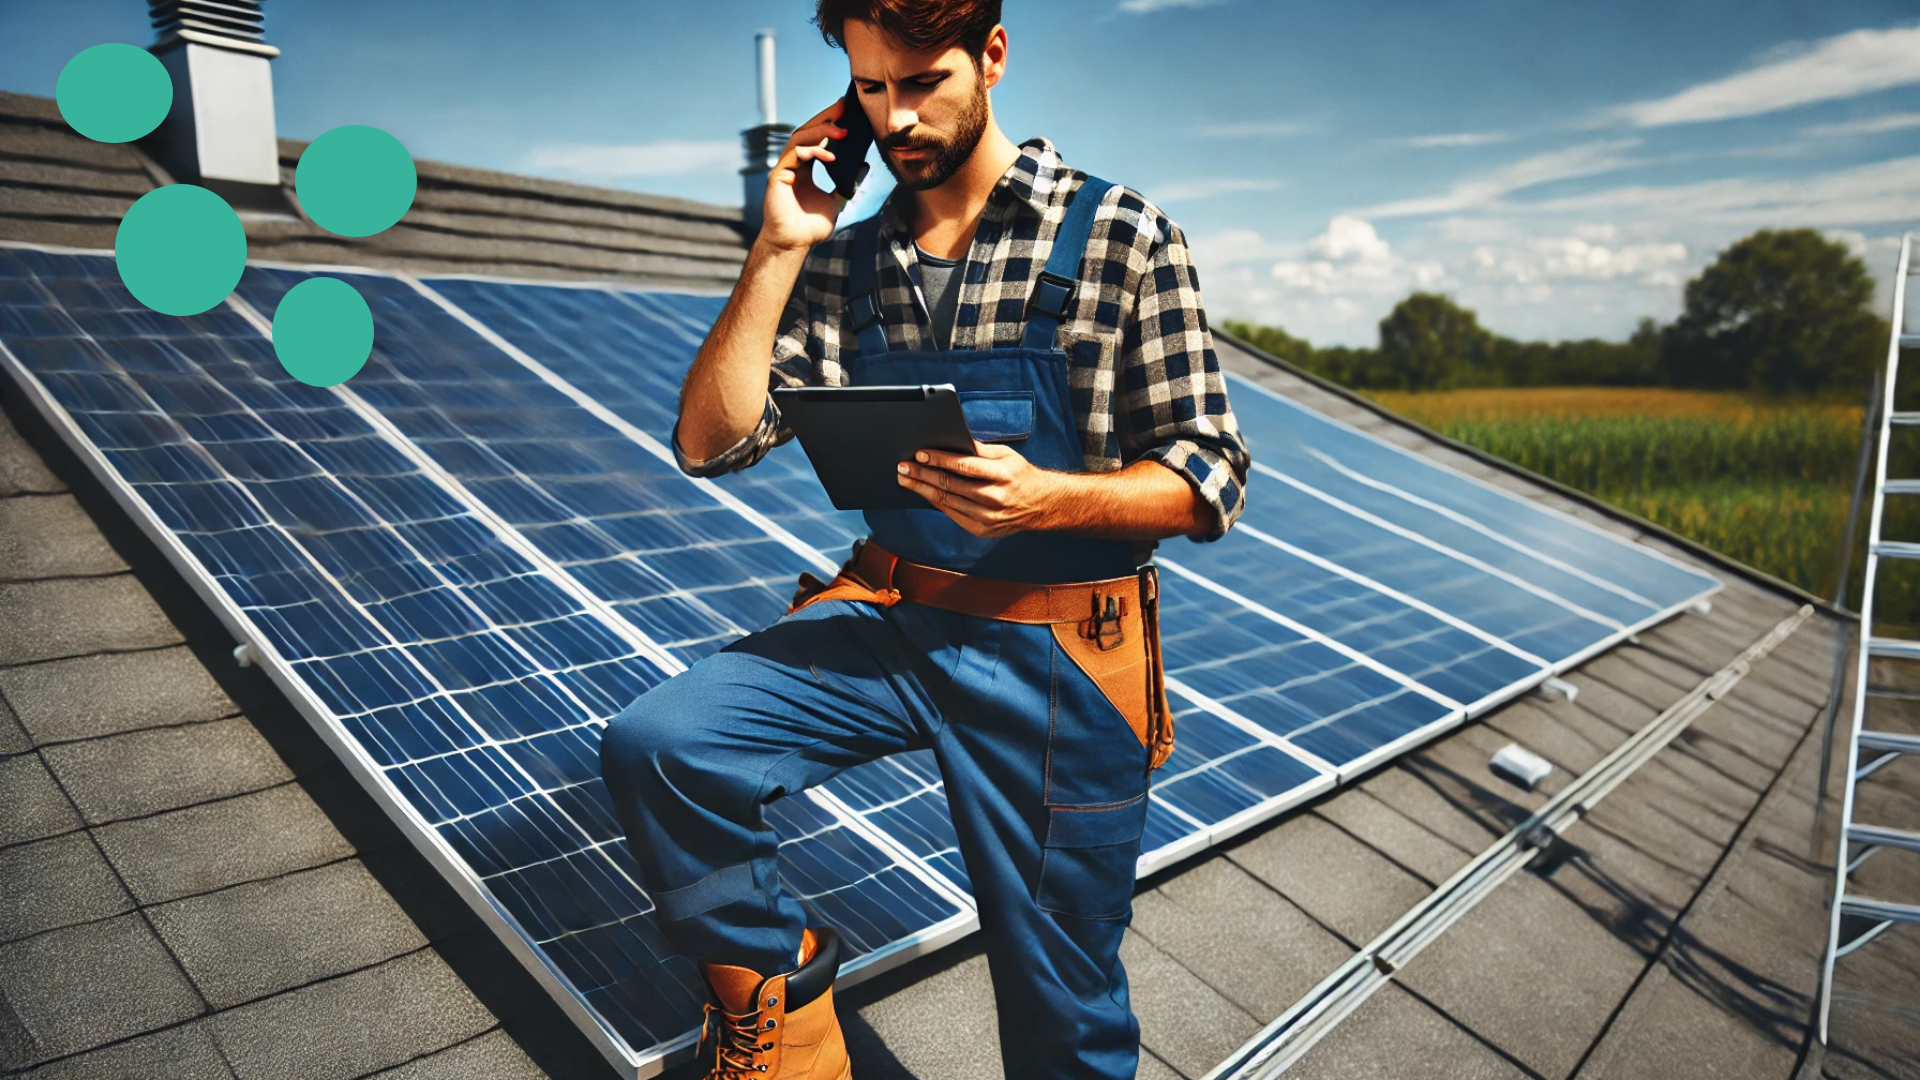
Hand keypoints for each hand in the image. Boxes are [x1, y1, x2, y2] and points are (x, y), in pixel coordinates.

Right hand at [759, 98, 856, 253]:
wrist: (794, 244)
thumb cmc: (810, 227)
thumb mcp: (836, 202)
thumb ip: (847, 184)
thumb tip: (863, 166)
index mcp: (804, 168)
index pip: (816, 139)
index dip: (829, 124)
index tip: (847, 113)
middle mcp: (793, 165)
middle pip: (807, 131)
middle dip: (825, 117)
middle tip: (843, 107)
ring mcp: (784, 168)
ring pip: (799, 138)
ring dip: (821, 131)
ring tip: (841, 131)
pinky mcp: (778, 175)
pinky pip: (796, 155)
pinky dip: (813, 152)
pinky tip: (830, 156)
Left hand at [895, 442, 1064, 537]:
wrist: (1041, 506)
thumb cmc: (1021, 476)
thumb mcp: (1007, 455)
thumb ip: (980, 450)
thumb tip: (954, 439)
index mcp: (1003, 475)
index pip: (964, 466)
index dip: (939, 460)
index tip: (920, 454)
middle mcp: (994, 498)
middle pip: (951, 485)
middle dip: (923, 475)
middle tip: (903, 467)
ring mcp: (987, 518)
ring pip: (947, 502)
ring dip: (922, 489)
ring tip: (906, 479)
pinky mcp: (981, 529)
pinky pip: (951, 514)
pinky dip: (935, 501)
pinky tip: (923, 492)